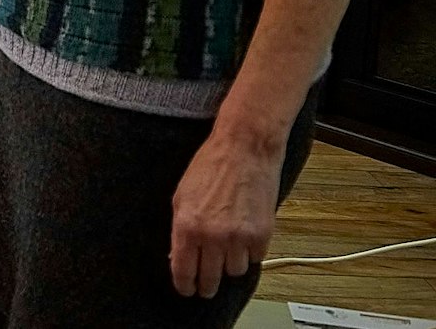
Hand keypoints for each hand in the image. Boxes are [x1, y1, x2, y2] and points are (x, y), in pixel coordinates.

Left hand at [170, 128, 283, 297]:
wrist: (244, 150)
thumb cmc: (210, 167)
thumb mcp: (181, 197)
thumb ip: (179, 229)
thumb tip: (177, 256)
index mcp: (187, 226)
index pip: (183, 271)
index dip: (184, 285)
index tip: (186, 290)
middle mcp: (212, 236)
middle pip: (210, 279)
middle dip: (206, 286)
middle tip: (206, 287)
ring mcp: (239, 237)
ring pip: (234, 272)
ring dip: (230, 265)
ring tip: (227, 249)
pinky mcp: (262, 235)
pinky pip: (255, 259)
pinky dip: (250, 252)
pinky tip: (244, 236)